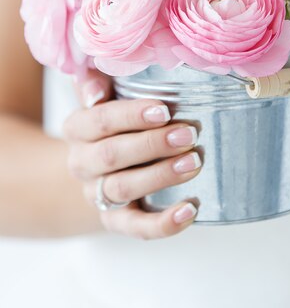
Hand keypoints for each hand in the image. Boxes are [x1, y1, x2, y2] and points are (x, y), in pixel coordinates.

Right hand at [63, 70, 200, 238]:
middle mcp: (81, 163)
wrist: (96, 167)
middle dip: (152, 145)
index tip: (165, 110)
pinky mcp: (115, 221)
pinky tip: (190, 210)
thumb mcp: (104, 92)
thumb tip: (96, 90)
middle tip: (189, 134)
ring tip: (194, 164)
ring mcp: (96, 194)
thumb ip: (98, 80)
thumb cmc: (113, 119)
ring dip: (160, 176)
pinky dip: (163, 224)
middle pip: (112, 155)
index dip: (131, 115)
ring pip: (123, 189)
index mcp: (77, 128)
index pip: (100, 120)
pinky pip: (136, 227)